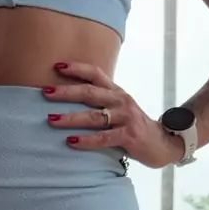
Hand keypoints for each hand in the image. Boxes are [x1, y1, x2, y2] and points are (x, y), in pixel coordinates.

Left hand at [43, 61, 183, 167]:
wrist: (163, 143)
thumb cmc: (135, 128)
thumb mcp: (120, 110)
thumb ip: (103, 103)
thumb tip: (73, 99)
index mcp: (117, 92)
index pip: (96, 74)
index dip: (77, 68)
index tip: (56, 66)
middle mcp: (121, 100)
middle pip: (90, 92)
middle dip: (66, 91)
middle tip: (45, 92)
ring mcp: (126, 117)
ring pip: (93, 116)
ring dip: (70, 117)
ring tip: (51, 119)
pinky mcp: (129, 136)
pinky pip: (103, 138)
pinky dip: (86, 140)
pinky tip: (71, 141)